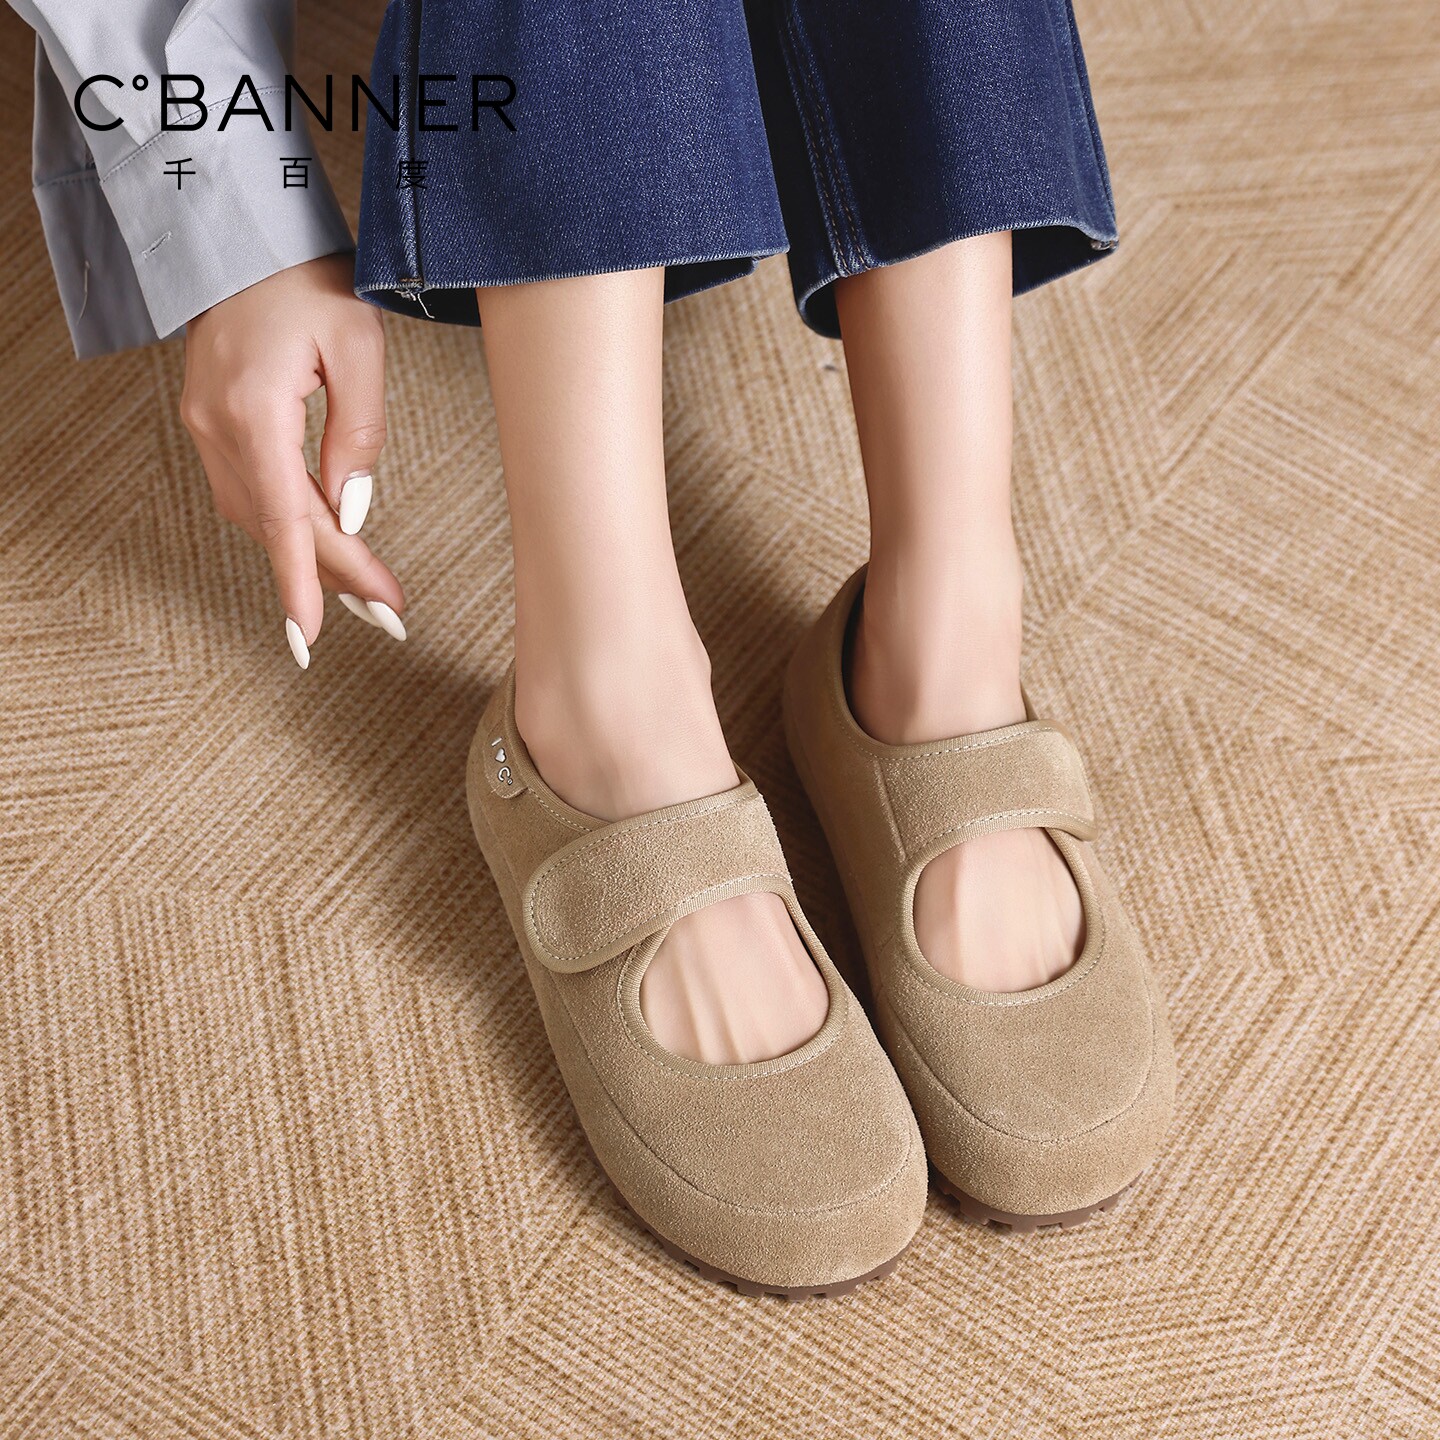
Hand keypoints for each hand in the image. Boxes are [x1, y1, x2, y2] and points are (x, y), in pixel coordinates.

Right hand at [181, 253, 405, 668]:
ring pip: (260, 517)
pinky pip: (250, 493)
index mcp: (253, 408)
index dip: (302, 580)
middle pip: (278, 525)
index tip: (312, 633)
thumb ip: (360, 433)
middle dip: (332, 575)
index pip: (284, 516)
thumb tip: (352, 508)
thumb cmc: (308, 281)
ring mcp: (205, 426)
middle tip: (388, 612)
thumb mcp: (358, 347)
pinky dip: (290, 524)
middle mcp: (217, 425)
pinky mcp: (209, 423)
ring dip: (312, 556)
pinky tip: (326, 543)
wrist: (246, 239)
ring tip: (368, 591)